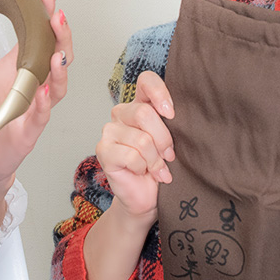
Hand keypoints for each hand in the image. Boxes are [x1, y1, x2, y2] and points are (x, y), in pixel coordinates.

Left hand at [0, 0, 71, 187]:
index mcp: (17, 70)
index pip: (38, 38)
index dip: (44, 17)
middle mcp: (30, 87)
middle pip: (58, 58)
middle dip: (61, 37)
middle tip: (57, 17)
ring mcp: (33, 109)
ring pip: (57, 86)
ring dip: (60, 68)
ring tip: (57, 51)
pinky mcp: (27, 132)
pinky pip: (40, 116)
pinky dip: (42, 102)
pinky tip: (42, 89)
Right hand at [95, 70, 174, 222]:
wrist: (147, 198)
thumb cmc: (160, 168)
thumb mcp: (171, 142)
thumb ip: (170, 123)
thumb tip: (176, 114)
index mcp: (140, 105)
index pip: (146, 81)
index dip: (160, 93)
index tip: (172, 113)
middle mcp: (122, 113)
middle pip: (144, 113)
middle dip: (163, 140)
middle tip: (169, 156)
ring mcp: (109, 131)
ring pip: (141, 138)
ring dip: (155, 159)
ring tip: (157, 169)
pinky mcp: (103, 151)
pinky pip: (131, 155)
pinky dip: (143, 168)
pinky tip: (144, 173)